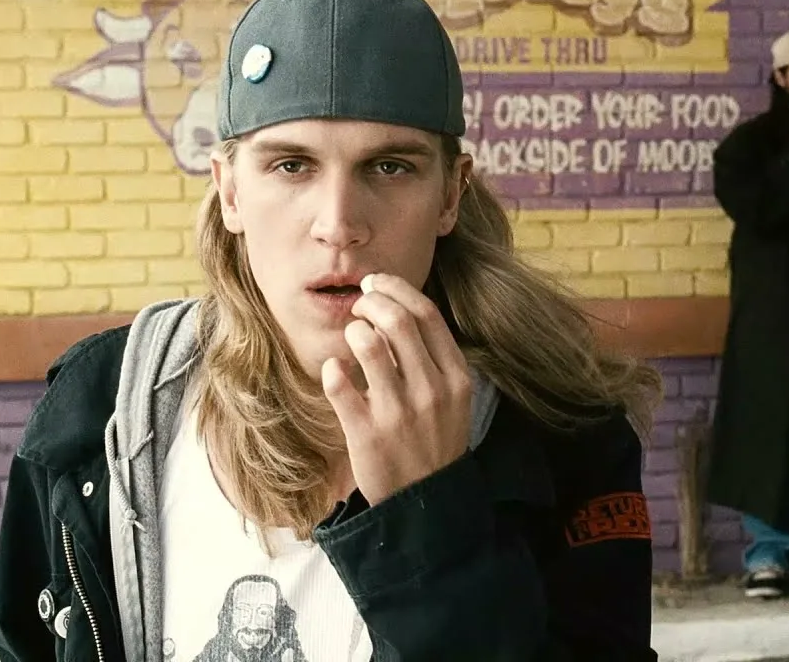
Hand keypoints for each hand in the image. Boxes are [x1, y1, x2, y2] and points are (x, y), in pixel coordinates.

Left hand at [320, 273, 473, 506]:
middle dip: (371, 302)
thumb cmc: (434, 442)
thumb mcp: (452, 398)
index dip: (397, 289)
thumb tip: (395, 310)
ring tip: (351, 339)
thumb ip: (431, 358)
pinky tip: (336, 371)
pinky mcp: (367, 434)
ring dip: (353, 331)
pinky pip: (339, 384)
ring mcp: (399, 413)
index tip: (376, 284)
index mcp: (456, 377)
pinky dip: (333, 368)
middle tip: (359, 308)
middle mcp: (431, 390)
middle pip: (397, 320)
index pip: (427, 314)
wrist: (425, 504)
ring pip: (367, 345)